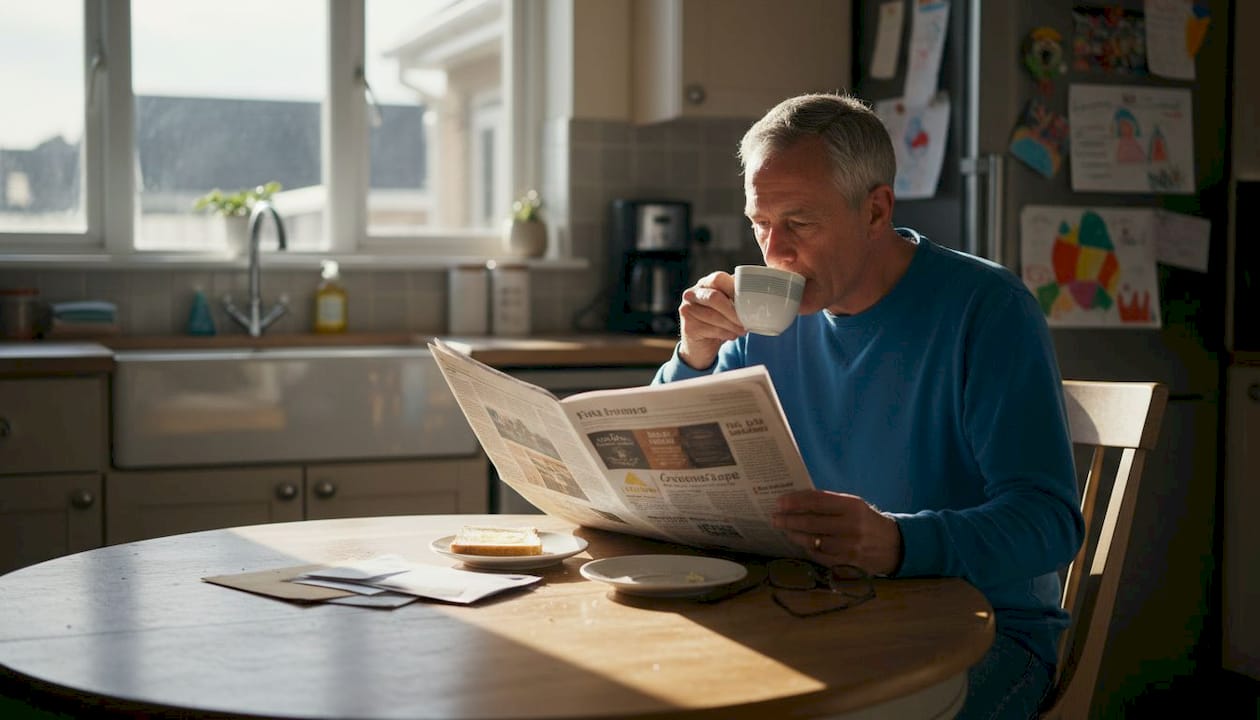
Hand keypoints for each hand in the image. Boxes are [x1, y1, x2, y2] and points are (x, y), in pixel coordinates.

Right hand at [678, 271, 744, 368]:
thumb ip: (740, 297)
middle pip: (715, 297)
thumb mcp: (730, 305)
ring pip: (713, 315)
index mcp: (706, 283)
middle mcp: (693, 293)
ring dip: (732, 325)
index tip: (749, 301)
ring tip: (742, 330)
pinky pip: (710, 329)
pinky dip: (725, 334)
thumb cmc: (720, 320)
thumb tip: (765, 295)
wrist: (701, 344)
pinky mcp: (688, 327)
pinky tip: (731, 335)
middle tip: (747, 321)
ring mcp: (687, 309)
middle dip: (734, 311)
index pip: (719, 278)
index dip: (734, 289)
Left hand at [772, 490, 903, 575]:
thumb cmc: (866, 521)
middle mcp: (851, 526)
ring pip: (814, 541)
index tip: (780, 502)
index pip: (817, 501)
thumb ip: (829, 503)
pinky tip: (799, 543)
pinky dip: (807, 549)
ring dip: (795, 535)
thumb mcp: (854, 505)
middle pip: (812, 522)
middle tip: (774, 517)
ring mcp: (849, 547)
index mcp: (852, 506)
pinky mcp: (847, 563)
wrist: (894, 545)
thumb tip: (797, 500)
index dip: (796, 501)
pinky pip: (820, 556)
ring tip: (784, 529)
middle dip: (789, 520)